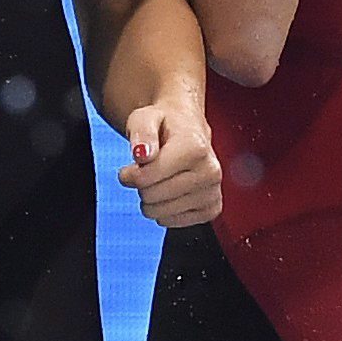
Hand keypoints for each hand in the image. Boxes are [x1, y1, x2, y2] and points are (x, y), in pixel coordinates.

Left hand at [120, 95, 222, 227]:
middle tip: (149, 170)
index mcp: (195, 147)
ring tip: (160, 180)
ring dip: (151, 200)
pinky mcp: (211, 209)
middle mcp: (210, 171)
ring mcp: (213, 192)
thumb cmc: (164, 125)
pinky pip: (171, 222)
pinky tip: (170, 193)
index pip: (145, 178)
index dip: (128, 174)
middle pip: (151, 197)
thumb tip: (142, 154)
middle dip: (141, 186)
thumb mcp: (145, 118)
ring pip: (160, 213)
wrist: (188, 130)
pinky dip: (164, 211)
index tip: (132, 165)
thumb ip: (141, 132)